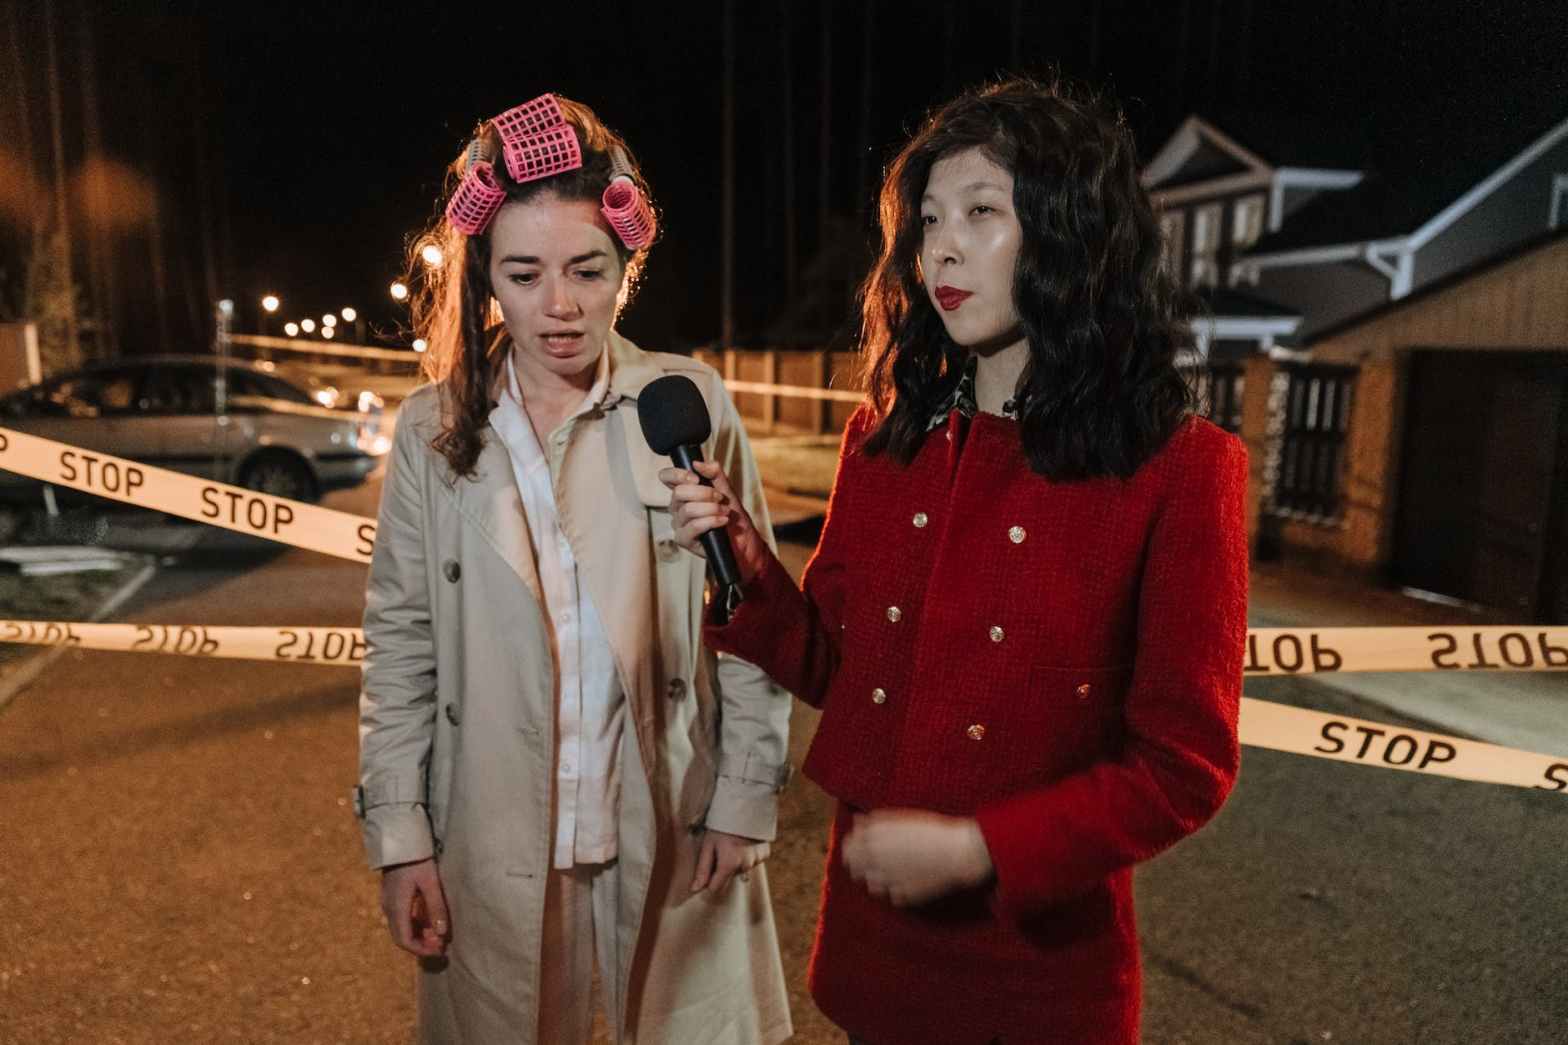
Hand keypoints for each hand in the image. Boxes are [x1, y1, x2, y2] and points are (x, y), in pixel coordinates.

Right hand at [380, 857, 449, 956]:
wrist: (401, 839)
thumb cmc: (417, 859)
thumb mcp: (431, 882)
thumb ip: (436, 908)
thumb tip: (442, 934)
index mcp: (396, 907)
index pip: (404, 940)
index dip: (421, 950)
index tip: (439, 951)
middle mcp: (389, 908)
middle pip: (402, 936)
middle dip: (422, 944)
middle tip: (442, 944)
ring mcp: (389, 902)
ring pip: (402, 927)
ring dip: (419, 934)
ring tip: (439, 933)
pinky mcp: (393, 895)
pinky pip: (402, 917)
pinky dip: (416, 924)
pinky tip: (430, 920)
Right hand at [657, 460, 769, 584]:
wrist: (742, 541)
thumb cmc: (731, 515)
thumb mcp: (726, 490)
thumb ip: (714, 474)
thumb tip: (697, 463)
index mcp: (684, 493)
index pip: (667, 477)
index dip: (677, 474)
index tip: (695, 478)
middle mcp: (677, 507)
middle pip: (679, 493)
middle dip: (704, 493)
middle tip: (720, 498)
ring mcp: (679, 524)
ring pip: (688, 510)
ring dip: (711, 509)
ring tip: (725, 512)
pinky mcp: (684, 540)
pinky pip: (693, 526)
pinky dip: (711, 521)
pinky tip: (722, 522)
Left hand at [690, 828, 770, 893]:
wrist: (746, 805)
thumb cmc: (722, 825)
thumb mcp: (708, 845)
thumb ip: (702, 869)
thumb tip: (695, 889)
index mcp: (729, 865)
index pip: (715, 889)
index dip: (708, 882)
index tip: (705, 871)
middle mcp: (745, 867)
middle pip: (728, 878)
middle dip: (722, 870)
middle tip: (719, 850)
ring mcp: (757, 861)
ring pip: (741, 869)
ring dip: (735, 862)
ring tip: (732, 843)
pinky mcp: (765, 854)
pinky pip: (752, 861)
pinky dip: (747, 855)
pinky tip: (744, 842)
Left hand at [840, 810, 994, 907]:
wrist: (957, 852)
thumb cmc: (931, 830)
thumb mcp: (901, 818)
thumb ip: (874, 821)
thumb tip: (857, 822)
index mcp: (873, 837)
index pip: (848, 846)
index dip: (853, 846)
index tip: (861, 845)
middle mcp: (875, 859)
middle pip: (854, 867)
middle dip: (860, 863)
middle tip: (876, 858)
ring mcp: (887, 880)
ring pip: (870, 884)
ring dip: (877, 877)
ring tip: (894, 869)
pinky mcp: (902, 896)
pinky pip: (891, 895)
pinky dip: (895, 889)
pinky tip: (906, 879)